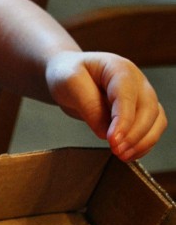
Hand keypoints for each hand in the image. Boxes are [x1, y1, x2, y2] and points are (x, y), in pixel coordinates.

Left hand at [45, 50, 166, 159]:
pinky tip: (129, 154)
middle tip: (116, 151)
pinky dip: (144, 144)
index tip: (113, 140)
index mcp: (119, 68)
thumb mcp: (70, 84)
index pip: (128, 96)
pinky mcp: (140, 110)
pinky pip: (152, 128)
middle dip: (134, 134)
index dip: (123, 120)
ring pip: (156, 120)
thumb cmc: (69, 74)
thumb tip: (105, 132)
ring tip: (123, 156)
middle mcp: (137, 81)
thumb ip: (88, 106)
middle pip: (148, 109)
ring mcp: (141, 95)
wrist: (69, 74)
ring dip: (143, 141)